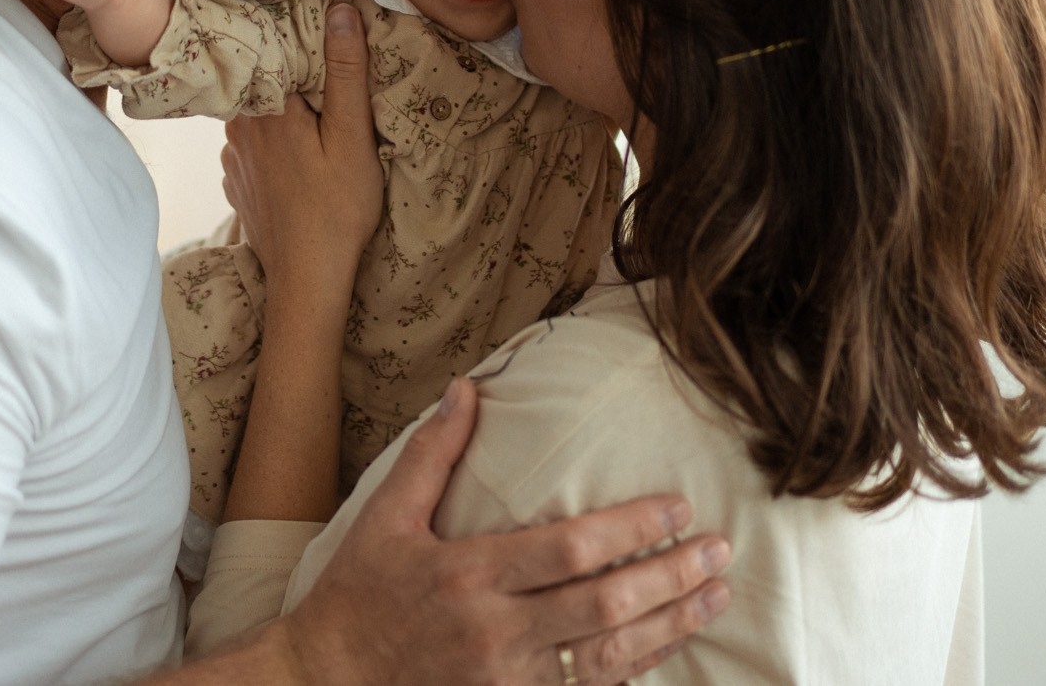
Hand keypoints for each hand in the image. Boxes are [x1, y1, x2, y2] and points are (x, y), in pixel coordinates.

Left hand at [221, 1, 384, 301]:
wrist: (307, 280)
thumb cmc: (338, 209)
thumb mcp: (353, 136)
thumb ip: (345, 72)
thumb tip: (339, 10)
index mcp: (267, 107)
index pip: (272, 48)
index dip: (294, 33)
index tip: (313, 21)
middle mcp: (238, 126)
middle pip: (261, 79)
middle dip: (287, 69)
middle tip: (320, 65)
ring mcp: (233, 156)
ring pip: (254, 111)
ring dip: (277, 104)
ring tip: (309, 105)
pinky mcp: (237, 182)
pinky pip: (250, 143)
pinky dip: (269, 137)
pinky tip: (293, 150)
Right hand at [278, 377, 729, 685]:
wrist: (326, 683)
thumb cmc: (358, 597)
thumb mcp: (385, 518)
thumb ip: (431, 454)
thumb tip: (465, 389)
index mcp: (469, 574)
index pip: (569, 549)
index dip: (631, 529)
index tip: (678, 508)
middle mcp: (496, 631)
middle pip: (603, 605)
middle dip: (670, 577)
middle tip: (720, 552)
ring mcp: (508, 681)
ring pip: (607, 655)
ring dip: (669, 626)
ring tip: (715, 596)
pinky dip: (634, 670)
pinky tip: (668, 647)